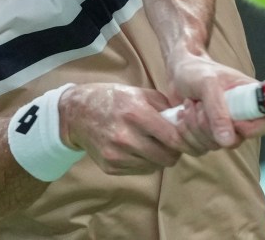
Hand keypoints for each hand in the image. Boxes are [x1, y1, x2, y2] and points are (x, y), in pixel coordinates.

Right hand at [58, 83, 200, 174]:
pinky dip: (144, 163)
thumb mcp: (139, 93)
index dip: (184, 140)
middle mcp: (125, 136)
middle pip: (166, 157)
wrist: (77, 112)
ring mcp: (116, 155)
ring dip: (158, 158)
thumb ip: (164, 107)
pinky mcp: (110, 167)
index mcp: (136, 113)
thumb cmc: (113, 99)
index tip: (186, 138)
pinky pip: (139, 171)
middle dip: (173, 152)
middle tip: (171, 144)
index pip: (172, 138)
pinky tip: (137, 149)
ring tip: (151, 144)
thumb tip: (186, 121)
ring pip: (154, 166)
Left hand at [166, 52, 264, 147]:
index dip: (253, 128)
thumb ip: (218, 111)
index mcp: (251, 98)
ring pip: (212, 146)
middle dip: (209, 124)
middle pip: (234, 141)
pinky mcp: (205, 138)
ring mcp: (223, 131)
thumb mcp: (207, 84)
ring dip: (193, 125)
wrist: (177, 74)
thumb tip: (228, 141)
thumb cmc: (197, 71)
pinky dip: (183, 133)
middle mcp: (241, 117)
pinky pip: (196, 149)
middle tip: (199, 103)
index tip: (233, 119)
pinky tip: (182, 115)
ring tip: (189, 105)